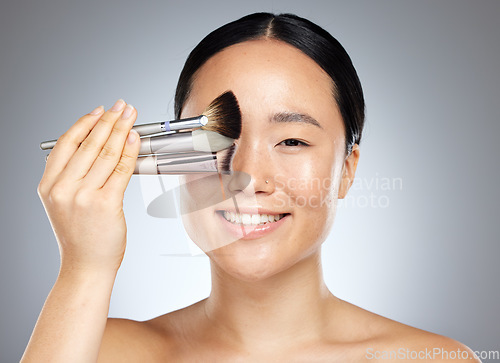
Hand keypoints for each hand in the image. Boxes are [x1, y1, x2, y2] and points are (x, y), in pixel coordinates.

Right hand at [37, 100, 140, 273]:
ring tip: (130, 116)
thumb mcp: (64, 203)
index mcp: (48, 185)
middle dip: (108, 120)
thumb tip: (96, 145)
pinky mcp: (104, 204)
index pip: (66, 143)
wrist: (85, 267)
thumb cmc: (80, 236)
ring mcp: (82, 196)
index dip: (85, 123)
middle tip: (121, 106)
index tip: (100, 110)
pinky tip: (134, 138)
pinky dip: (129, 150)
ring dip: (120, 130)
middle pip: (88, 144)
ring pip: (105, 154)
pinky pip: (120, 170)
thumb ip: (72, 176)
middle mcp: (62, 189)